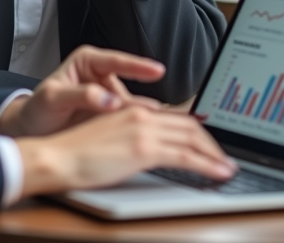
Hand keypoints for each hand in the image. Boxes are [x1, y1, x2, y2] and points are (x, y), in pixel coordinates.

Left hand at [0, 45, 164, 137]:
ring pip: (129, 102)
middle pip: (128, 84)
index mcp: (86, 61)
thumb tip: (109, 100)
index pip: (117, 61)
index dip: (138, 66)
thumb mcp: (54, 98)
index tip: (156, 71)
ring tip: (157, 124)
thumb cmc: (36, 109)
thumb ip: (81, 95)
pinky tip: (144, 132)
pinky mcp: (108, 112)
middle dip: (143, 97)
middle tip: (159, 109)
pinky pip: (124, 116)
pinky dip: (134, 124)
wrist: (29, 130)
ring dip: (141, 113)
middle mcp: (99, 75)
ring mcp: (105, 94)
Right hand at [16, 106, 237, 194]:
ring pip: (193, 138)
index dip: (198, 129)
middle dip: (211, 142)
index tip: (210, 140)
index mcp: (133, 111)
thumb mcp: (109, 138)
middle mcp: (142, 116)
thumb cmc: (75, 153)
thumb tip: (150, 149)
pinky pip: (186, 156)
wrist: (56, 157)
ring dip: (215, 154)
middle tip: (224, 156)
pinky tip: (219, 172)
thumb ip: (131, 138)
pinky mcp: (144, 149)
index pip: (176, 117)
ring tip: (227, 166)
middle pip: (189, 126)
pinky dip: (208, 164)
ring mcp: (144, 131)